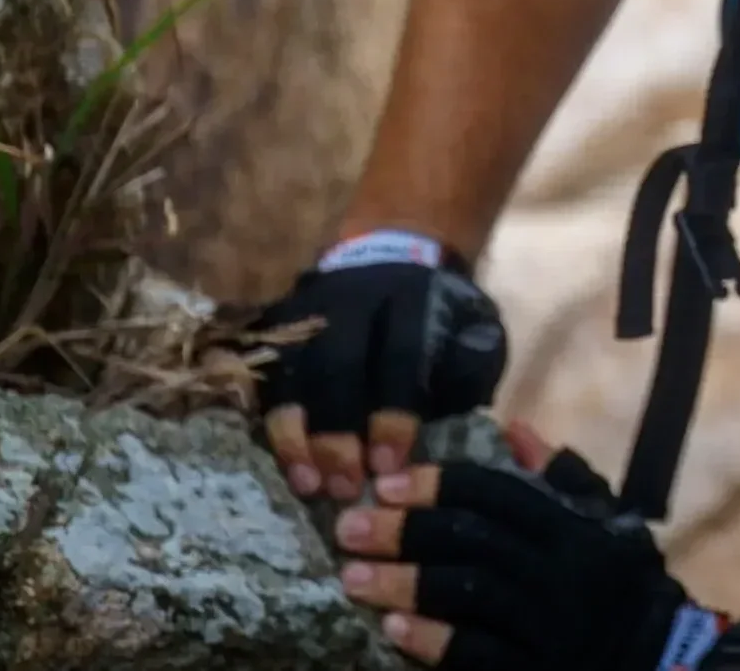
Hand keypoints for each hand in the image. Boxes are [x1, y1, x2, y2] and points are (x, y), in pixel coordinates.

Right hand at [256, 229, 508, 500]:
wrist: (400, 251)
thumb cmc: (441, 316)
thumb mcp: (475, 329)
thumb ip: (470, 368)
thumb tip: (460, 410)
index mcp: (411, 296)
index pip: (400, 354)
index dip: (393, 414)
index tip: (390, 464)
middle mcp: (354, 297)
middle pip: (336, 365)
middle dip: (338, 431)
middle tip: (346, 487)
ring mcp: (308, 309)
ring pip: (292, 374)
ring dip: (296, 435)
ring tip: (308, 485)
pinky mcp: (278, 325)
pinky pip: (265, 377)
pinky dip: (272, 422)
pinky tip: (282, 463)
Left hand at [334, 423, 735, 670]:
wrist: (660, 661)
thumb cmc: (626, 585)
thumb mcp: (609, 522)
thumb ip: (564, 477)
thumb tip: (513, 429)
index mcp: (572, 527)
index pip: (497, 492)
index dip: (438, 483)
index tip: (388, 483)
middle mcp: (558, 569)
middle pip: (471, 538)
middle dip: (404, 530)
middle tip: (349, 527)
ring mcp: (546, 622)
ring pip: (467, 593)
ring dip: (403, 583)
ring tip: (351, 577)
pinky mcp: (535, 668)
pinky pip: (477, 653)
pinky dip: (433, 640)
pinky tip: (393, 630)